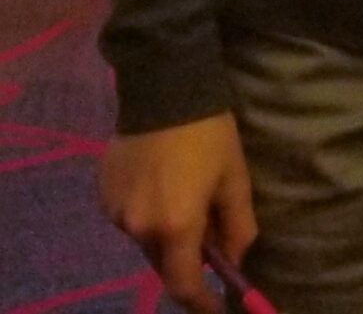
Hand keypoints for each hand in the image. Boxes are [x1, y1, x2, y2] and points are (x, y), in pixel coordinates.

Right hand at [99, 112, 257, 313]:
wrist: (163, 90)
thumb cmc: (210, 134)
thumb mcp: (235, 178)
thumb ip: (238, 226)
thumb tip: (235, 260)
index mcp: (176, 227)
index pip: (185, 284)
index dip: (202, 301)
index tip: (217, 307)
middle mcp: (139, 229)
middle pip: (164, 261)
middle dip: (187, 257)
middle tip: (209, 233)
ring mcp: (116, 214)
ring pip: (146, 239)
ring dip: (167, 231)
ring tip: (186, 192)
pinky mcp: (103, 196)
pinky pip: (130, 217)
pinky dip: (148, 212)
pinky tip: (162, 181)